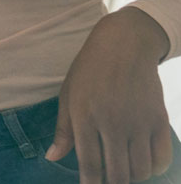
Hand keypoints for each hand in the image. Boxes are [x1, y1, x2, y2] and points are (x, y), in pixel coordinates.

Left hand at [46, 8, 172, 183]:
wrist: (124, 45)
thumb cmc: (90, 70)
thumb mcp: (68, 95)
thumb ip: (63, 130)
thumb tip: (52, 158)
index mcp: (85, 117)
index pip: (90, 164)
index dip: (91, 183)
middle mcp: (113, 123)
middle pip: (117, 173)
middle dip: (112, 183)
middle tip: (108, 181)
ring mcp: (139, 123)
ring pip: (140, 169)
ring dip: (131, 177)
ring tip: (123, 173)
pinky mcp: (159, 119)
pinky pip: (162, 157)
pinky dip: (154, 169)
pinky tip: (144, 167)